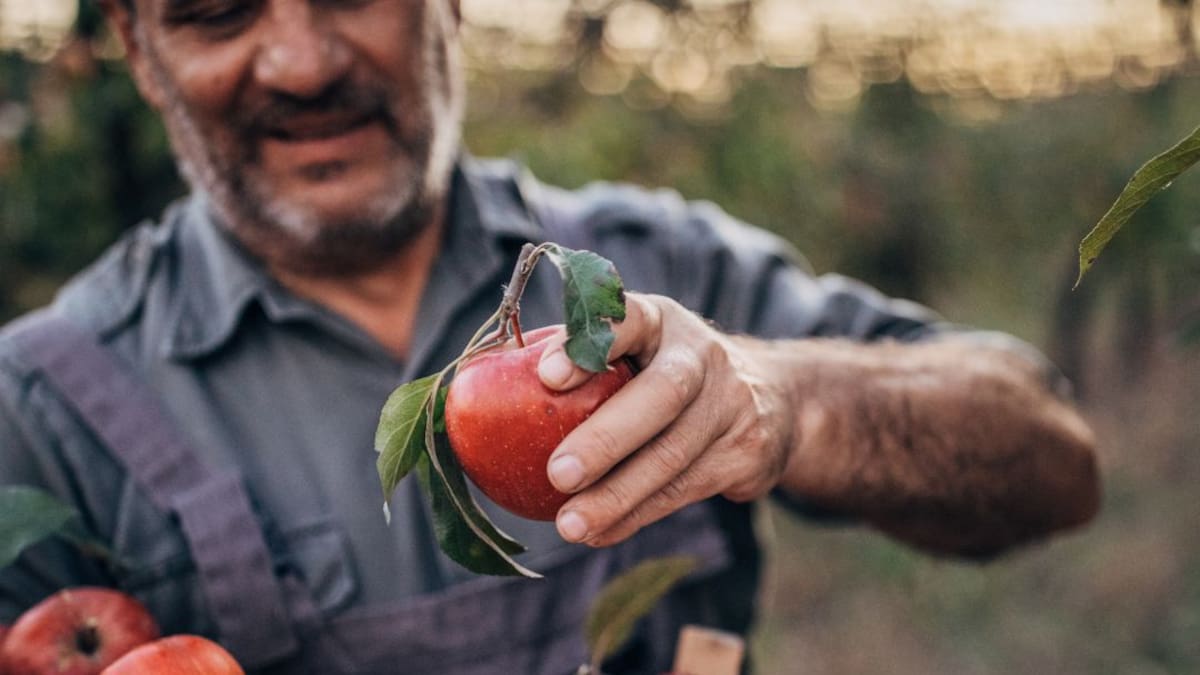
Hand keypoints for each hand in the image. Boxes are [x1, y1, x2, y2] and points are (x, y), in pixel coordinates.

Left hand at [537, 293, 794, 545]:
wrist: (772, 399)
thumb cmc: (662, 372)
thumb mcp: (635, 348)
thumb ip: (579, 362)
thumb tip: (471, 397)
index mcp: (662, 321)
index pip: (628, 319)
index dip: (588, 345)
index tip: (545, 376)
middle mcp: (704, 356)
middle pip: (662, 395)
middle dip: (607, 438)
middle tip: (557, 474)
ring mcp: (732, 405)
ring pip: (673, 456)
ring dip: (617, 496)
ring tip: (569, 525)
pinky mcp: (745, 453)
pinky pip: (683, 491)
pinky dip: (636, 516)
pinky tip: (599, 532)